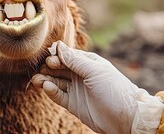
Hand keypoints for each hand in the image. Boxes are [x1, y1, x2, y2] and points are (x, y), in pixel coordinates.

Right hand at [31, 41, 163, 133]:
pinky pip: (58, 95)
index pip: (66, 55)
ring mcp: (76, 89)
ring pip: (55, 81)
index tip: (50, 59)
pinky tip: (46, 87)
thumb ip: (75, 60)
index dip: (56, 56)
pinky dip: (50, 90)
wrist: (127, 117)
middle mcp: (80, 74)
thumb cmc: (115, 90)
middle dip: (48, 67)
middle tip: (41, 69)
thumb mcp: (95, 71)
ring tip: (36, 79)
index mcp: (87, 62)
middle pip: (58, 68)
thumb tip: (58, 46)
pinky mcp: (73, 103)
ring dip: (45, 79)